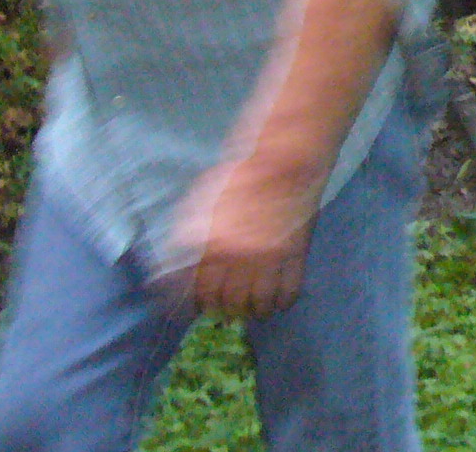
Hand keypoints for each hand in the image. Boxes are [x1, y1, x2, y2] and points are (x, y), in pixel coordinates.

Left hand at [165, 158, 315, 320]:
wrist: (284, 163)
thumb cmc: (240, 180)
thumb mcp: (203, 206)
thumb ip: (190, 239)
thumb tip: (177, 270)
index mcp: (215, 246)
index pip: (203, 290)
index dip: (200, 304)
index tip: (201, 308)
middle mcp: (242, 258)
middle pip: (231, 300)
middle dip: (226, 310)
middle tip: (225, 310)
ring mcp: (272, 257)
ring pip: (260, 301)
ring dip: (254, 311)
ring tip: (251, 312)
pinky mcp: (298, 253)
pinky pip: (290, 288)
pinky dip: (283, 302)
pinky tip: (278, 305)